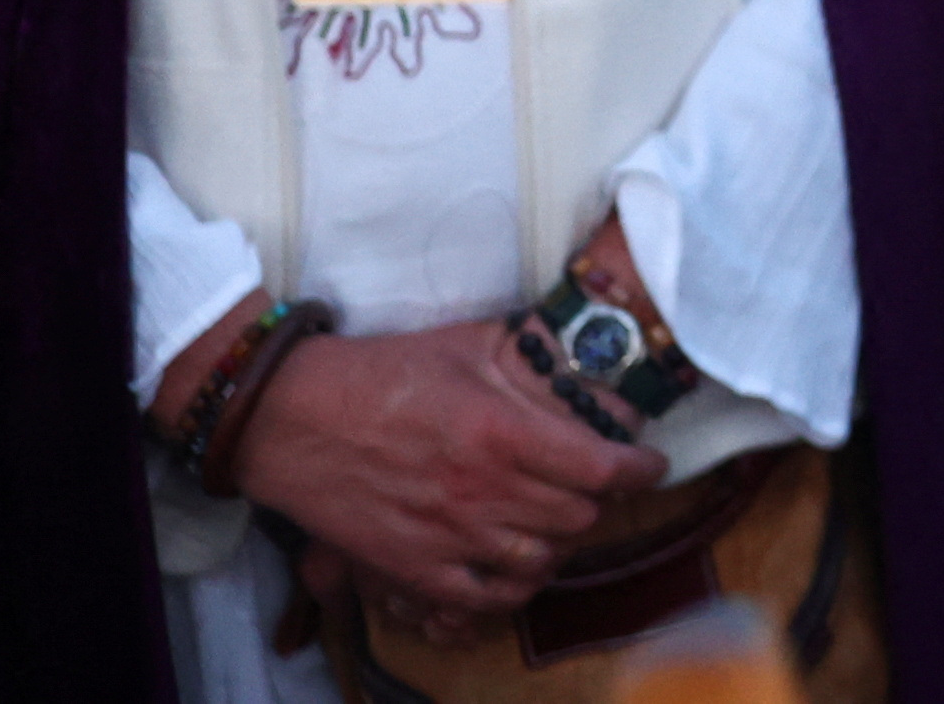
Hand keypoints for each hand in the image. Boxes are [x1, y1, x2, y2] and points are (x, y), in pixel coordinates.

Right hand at [232, 320, 659, 623]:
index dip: (639, 470)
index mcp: (503, 433)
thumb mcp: (466, 344)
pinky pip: (483, 599)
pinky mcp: (412, 568)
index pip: (602, 468)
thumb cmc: (382, 373)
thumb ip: (525, 355)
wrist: (294, 418)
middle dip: (597, 502)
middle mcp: (484, 491)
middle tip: (594, 487)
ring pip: (540, 561)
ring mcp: (448, 536)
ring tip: (556, 524)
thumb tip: (574, 347)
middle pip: (578, 518)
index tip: (649, 466)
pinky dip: (510, 588)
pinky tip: (516, 567)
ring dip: (557, 543)